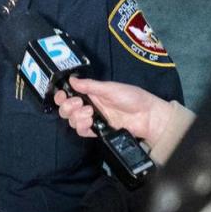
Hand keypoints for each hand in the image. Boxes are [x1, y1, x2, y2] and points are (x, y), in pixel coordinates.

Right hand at [54, 78, 173, 146]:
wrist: (148, 117)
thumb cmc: (132, 98)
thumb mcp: (110, 88)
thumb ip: (90, 86)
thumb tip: (71, 79)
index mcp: (91, 93)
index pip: (70, 94)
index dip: (62, 96)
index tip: (63, 95)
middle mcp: (89, 105)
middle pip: (67, 109)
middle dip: (68, 107)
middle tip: (79, 103)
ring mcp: (93, 119)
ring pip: (73, 121)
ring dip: (77, 117)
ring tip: (90, 114)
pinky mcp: (98, 131)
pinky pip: (82, 131)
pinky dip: (82, 127)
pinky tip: (90, 123)